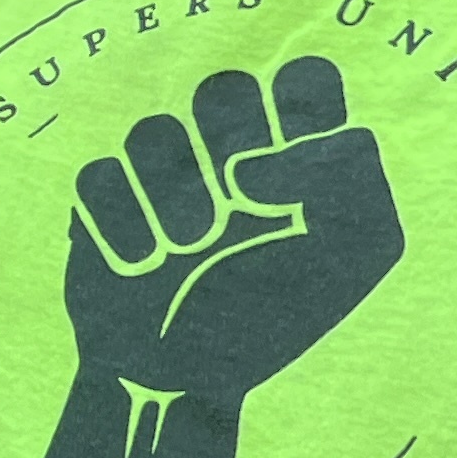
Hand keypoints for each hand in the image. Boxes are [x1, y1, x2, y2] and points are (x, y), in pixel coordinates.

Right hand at [29, 56, 405, 457]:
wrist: (188, 379)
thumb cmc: (277, 315)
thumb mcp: (357, 249)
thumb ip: (350, 175)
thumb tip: (254, 160)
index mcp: (296, 158)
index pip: (306, 79)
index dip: (303, 109)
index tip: (301, 170)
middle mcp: (228, 154)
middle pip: (223, 87)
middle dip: (229, 145)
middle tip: (241, 205)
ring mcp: (161, 176)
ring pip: (153, 131)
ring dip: (175, 200)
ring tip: (190, 252)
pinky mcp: (103, 202)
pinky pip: (99, 175)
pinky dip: (122, 227)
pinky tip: (141, 268)